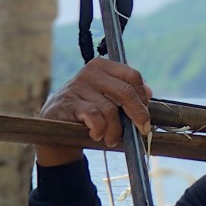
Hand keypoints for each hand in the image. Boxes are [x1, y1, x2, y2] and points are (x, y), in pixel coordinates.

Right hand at [35, 60, 152, 165]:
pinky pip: (94, 118)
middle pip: (125, 92)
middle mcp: (90, 72)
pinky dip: (100, 130)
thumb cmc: (88, 111)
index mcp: (103, 67)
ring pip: (110, 110)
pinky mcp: (68, 102)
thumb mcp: (107, 98)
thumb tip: (149, 93)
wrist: (57, 122)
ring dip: (115, 130)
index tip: (145, 116)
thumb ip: (127, 94)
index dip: (143, 98)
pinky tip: (96, 135)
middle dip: (137, 115)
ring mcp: (78, 86)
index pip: (132, 76)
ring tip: (111, 138)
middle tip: (141, 130)